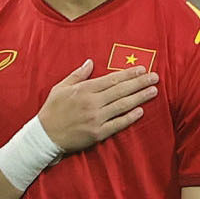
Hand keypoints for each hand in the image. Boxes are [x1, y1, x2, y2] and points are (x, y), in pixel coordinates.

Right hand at [38, 60, 157, 153]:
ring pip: (123, 106)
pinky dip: (130, 117)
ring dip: (140, 97)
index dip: (128, 74)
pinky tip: (140, 111)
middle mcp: (92, 103)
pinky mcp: (98, 133)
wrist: (44, 136)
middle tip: (155, 77)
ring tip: (153, 91)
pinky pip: (118, 124)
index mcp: (84, 90)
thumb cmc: (51, 110)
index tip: (142, 69)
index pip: (111, 79)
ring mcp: (96, 119)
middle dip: (140, 83)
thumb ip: (77, 75)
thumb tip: (90, 62)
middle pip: (121, 90)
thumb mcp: (60, 88)